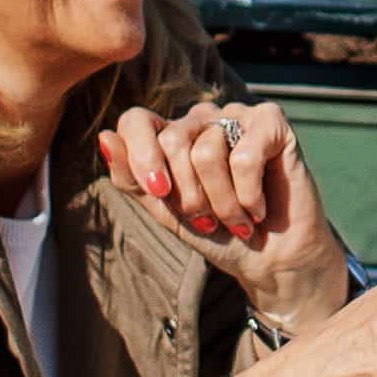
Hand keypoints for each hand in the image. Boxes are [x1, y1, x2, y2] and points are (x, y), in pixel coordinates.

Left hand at [105, 95, 350, 330]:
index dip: (141, 158)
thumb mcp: (165, 210)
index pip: (137, 121)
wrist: (269, 260)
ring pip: (207, 151)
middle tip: (209, 219)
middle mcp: (202, 118)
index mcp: (171, 134)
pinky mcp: (272, 123)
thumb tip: (105, 137)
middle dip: (189, 195)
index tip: (160, 194)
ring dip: (222, 203)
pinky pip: (244, 154)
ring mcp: (237, 116)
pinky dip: (248, 194)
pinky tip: (259, 207)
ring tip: (238, 218)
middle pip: (172, 140)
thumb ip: (132, 177)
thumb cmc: (218, 233)